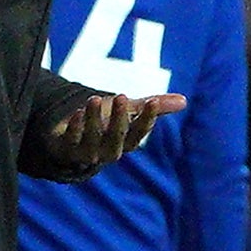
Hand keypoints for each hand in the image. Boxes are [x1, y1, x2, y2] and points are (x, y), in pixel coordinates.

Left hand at [38, 91, 185, 173]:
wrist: (69, 141)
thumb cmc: (102, 124)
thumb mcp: (126, 112)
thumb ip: (150, 107)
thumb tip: (184, 100)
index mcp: (124, 143)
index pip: (139, 135)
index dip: (147, 120)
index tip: (153, 101)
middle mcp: (107, 152)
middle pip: (117, 141)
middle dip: (119, 120)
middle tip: (121, 96)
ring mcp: (86, 153)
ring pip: (92, 142)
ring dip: (93, 121)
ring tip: (94, 99)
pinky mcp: (66, 150)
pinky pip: (71, 142)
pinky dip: (74, 128)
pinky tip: (76, 113)